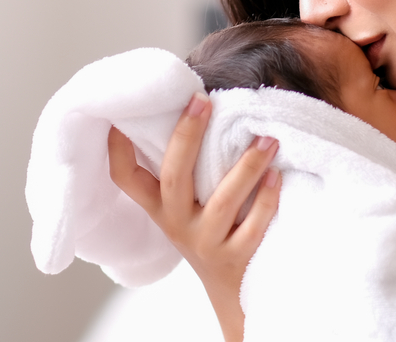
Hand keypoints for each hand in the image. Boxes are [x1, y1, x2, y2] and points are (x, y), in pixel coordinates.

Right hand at [107, 92, 280, 341]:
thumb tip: (199, 106)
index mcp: (159, 208)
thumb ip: (188, 170)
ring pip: (221, 202)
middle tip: (202, 101)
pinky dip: (265, 200)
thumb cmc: (213, 233)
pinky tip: (278, 176)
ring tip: (267, 140)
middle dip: (186, 136)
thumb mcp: (188, 208)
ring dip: (245, 167)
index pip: (126, 178)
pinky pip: (252, 227)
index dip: (118, 148)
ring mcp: (205, 243)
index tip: (120, 115)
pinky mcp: (235, 260)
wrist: (233, 294)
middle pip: (173, 177)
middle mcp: (176, 224)